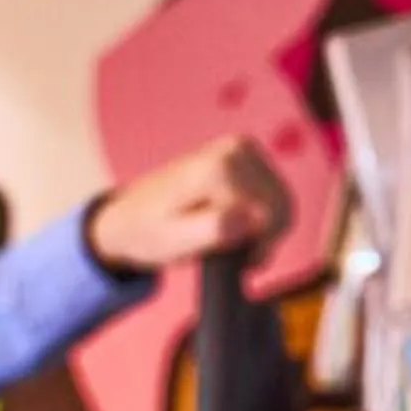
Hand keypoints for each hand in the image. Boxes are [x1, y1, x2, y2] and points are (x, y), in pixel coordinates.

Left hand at [86, 136, 290, 272]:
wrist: (129, 215)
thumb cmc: (148, 232)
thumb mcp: (175, 241)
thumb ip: (213, 230)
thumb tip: (248, 219)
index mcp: (219, 167)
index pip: (269, 215)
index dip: (259, 247)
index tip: (237, 263)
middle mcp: (234, 148)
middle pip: (281, 204)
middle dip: (265, 238)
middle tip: (236, 257)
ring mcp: (241, 147)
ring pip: (281, 200)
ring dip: (264, 229)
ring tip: (233, 243)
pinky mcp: (245, 154)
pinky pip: (272, 192)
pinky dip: (261, 216)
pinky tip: (238, 227)